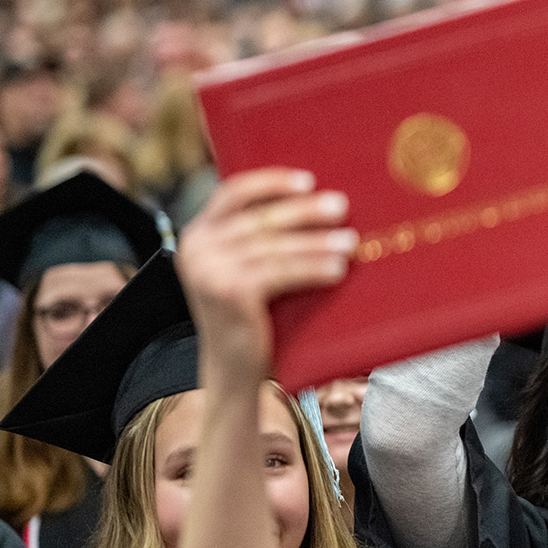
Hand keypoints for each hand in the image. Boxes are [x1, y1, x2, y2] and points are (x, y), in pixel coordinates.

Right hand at [176, 169, 355, 379]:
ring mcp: (208, 270)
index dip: (272, 182)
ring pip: (274, 246)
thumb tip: (317, 202)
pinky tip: (338, 269)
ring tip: (351, 241)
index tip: (308, 179)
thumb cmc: (253, 313)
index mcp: (198, 233)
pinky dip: (312, 268)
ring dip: (317, 242)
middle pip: (259, 219)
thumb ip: (262, 237)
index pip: (234, 192)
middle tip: (341, 206)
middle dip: (305, 212)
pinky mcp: (228, 292)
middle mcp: (196, 248)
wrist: (234, 368)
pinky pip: (280, 272)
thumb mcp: (248, 268)